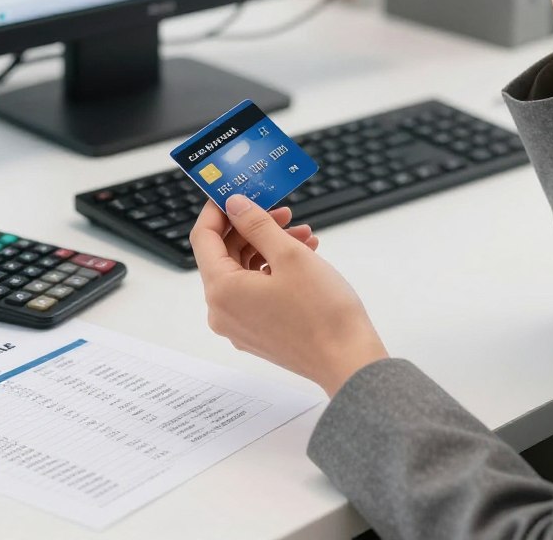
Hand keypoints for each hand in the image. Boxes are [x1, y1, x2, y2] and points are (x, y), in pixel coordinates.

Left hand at [191, 196, 388, 396]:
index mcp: (222, 291)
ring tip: (303, 234)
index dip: (217, 210)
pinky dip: (274, 269)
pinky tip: (305, 255)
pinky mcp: (258, 332)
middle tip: (280, 210)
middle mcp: (223, 311)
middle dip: (253, 227)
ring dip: (269, 246)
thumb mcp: (289, 254)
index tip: (235, 192)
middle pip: (225, 255)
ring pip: (244, 271)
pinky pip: (256, 290)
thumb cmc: (322, 312)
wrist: (348, 361)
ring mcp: (240, 325)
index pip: (204, 238)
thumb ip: (257, 224)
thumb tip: (234, 205)